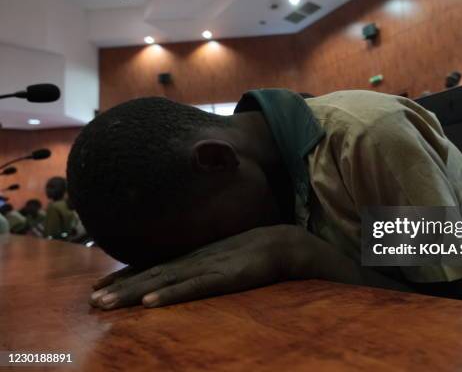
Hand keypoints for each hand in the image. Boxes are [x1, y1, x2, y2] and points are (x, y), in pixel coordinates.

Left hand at [89, 225, 316, 309]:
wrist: (282, 244)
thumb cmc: (253, 254)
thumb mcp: (222, 261)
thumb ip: (202, 267)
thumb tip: (183, 275)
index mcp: (193, 258)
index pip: (152, 268)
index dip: (125, 278)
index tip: (99, 289)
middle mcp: (193, 261)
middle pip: (151, 276)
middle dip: (120, 289)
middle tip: (92, 302)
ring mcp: (207, 268)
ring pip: (163, 282)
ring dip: (133, 293)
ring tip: (106, 304)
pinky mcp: (224, 278)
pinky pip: (192, 288)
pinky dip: (170, 295)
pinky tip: (150, 303)